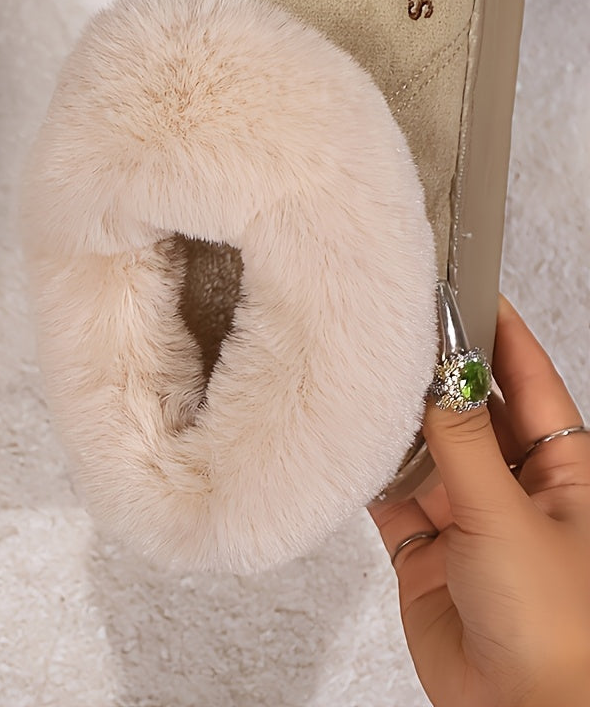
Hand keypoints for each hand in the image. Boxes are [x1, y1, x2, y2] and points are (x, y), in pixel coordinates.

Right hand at [369, 295, 589, 706]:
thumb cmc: (555, 622)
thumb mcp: (509, 515)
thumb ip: (461, 441)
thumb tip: (436, 369)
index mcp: (563, 470)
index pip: (527, 377)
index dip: (497, 330)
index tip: (460, 282)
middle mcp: (515, 485)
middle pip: (468, 408)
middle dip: (433, 371)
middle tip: (387, 321)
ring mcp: (467, 517)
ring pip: (423, 449)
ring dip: (393, 421)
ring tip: (353, 370)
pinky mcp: (423, 549)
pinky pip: (389, 493)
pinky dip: (365, 470)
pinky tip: (341, 440)